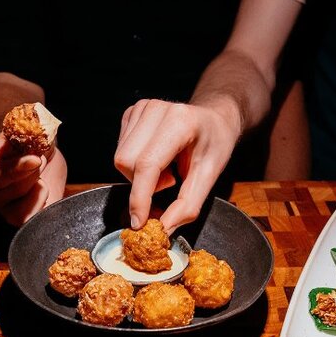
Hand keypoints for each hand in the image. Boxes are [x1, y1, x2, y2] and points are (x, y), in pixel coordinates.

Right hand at [0, 133, 66, 226]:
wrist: (43, 155)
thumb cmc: (30, 143)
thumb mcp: (27, 132)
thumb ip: (25, 131)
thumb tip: (33, 129)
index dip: (15, 169)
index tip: (36, 159)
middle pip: (10, 192)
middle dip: (32, 174)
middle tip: (39, 158)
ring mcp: (3, 209)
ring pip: (19, 210)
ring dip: (37, 189)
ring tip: (39, 174)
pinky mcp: (20, 219)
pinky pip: (30, 219)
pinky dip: (41, 202)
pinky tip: (42, 188)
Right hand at [114, 99, 240, 234]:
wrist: (214, 118)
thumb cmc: (215, 142)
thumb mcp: (210, 176)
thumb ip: (188, 205)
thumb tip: (164, 228)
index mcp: (180, 121)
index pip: (147, 164)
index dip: (140, 197)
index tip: (139, 222)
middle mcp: (155, 110)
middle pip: (127, 162)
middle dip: (144, 184)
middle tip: (170, 181)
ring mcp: (141, 108)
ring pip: (120, 158)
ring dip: (140, 175)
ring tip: (166, 168)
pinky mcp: (131, 113)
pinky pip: (120, 150)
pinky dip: (136, 164)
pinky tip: (157, 159)